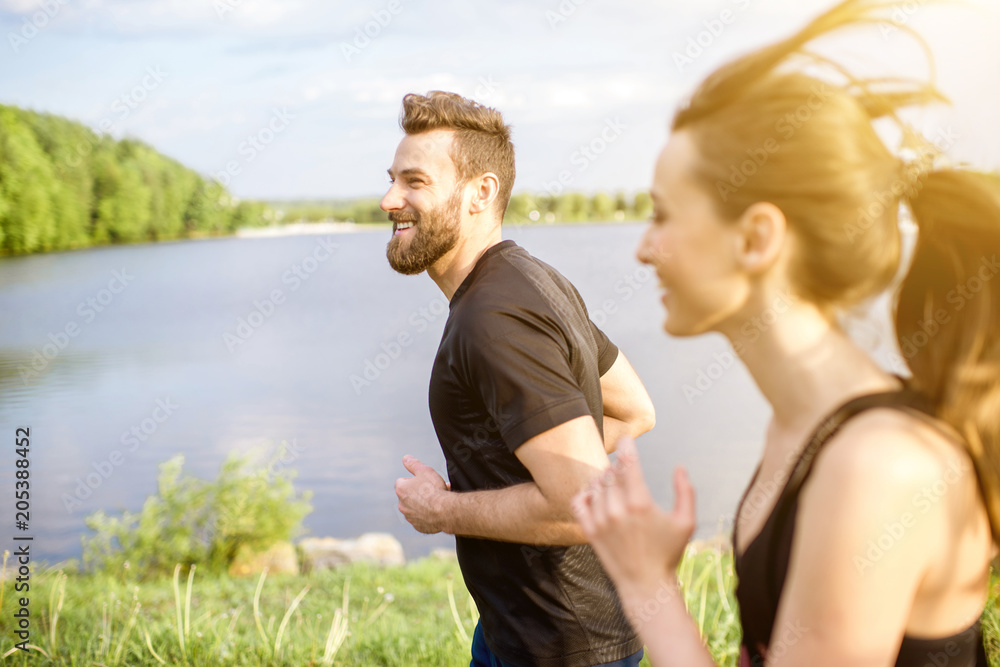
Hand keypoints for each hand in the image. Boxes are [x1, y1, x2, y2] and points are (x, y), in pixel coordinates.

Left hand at [395, 455, 449, 533]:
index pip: (402, 482)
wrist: (444, 510)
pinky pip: (421, 519)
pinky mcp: (418, 526)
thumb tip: (405, 458)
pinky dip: (427, 516)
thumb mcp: (425, 470)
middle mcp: (401, 505)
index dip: (414, 480)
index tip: (424, 481)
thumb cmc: (434, 489)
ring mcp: (409, 517)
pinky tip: (436, 511)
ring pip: (415, 508)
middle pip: (408, 496)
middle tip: (432, 490)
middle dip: (418, 493)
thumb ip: (413, 464)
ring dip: (422, 504)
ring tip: (437, 500)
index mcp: (401, 490)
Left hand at [571, 436, 695, 598]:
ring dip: (605, 480)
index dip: (627, 447)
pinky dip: (585, 493)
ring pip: (596, 485)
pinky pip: (579, 501)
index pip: (628, 464)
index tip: (628, 440)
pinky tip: (596, 496)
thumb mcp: (686, 522)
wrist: (645, 585)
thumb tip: (680, 467)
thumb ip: (686, 492)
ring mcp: (600, 520)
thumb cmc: (668, 553)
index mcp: (640, 503)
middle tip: (626, 472)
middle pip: (611, 473)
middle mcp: (617, 510)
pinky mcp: (589, 531)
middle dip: (619, 468)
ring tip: (615, 486)